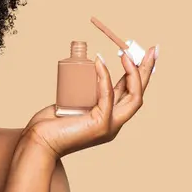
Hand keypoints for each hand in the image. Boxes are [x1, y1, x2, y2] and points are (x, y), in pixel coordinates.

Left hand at [20, 45, 158, 159]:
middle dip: (147, 70)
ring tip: (126, 54)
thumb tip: (85, 72)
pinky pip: (107, 96)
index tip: (140, 53)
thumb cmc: (50, 124)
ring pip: (133, 97)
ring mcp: (109, 126)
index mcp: (109, 117)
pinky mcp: (100, 125)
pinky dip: (105, 78)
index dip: (136, 73)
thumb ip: (81, 93)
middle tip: (153, 49)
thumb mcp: (72, 103)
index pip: (129, 92)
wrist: (38, 141)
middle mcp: (114, 123)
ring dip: (133, 73)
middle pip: (138, 93)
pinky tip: (100, 62)